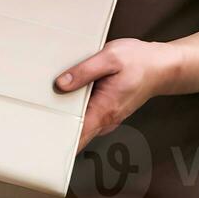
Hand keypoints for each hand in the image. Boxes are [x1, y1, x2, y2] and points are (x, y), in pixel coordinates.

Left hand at [52, 38, 179, 152]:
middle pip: (76, 133)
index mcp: (104, 109)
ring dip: (66, 115)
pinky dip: (76, 108)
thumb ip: (84, 71)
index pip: (78, 138)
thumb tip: (61, 83)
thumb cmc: (139, 61)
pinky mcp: (107, 110)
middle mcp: (106, 119)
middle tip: (38, 112)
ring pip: (81, 124)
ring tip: (49, 100)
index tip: (42, 139)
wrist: (161, 66)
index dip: (58, 141)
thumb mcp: (110, 58)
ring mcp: (107, 117)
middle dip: (56, 125)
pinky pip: (87, 115)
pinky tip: (69, 94)